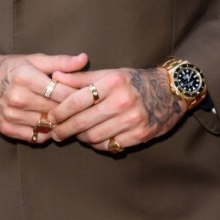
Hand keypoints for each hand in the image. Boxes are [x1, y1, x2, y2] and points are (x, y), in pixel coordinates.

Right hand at [0, 51, 88, 143]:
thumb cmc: (12, 67)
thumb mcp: (35, 60)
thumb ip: (61, 62)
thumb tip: (84, 58)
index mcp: (25, 77)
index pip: (60, 92)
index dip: (78, 95)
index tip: (90, 97)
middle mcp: (16, 98)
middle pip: (55, 110)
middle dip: (72, 110)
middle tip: (86, 110)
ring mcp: (10, 115)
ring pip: (47, 125)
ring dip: (60, 123)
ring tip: (71, 118)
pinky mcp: (5, 128)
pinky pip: (35, 137)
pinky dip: (46, 133)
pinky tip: (52, 124)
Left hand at [48, 66, 185, 152]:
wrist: (169, 92)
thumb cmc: (134, 81)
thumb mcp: (110, 73)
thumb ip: (81, 77)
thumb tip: (55, 76)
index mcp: (113, 82)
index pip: (78, 100)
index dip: (60, 111)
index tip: (50, 117)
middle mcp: (123, 101)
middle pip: (83, 121)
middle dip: (65, 129)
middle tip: (55, 132)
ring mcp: (133, 120)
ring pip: (94, 136)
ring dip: (80, 137)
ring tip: (74, 134)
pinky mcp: (140, 135)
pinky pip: (110, 145)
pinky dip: (98, 144)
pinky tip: (94, 138)